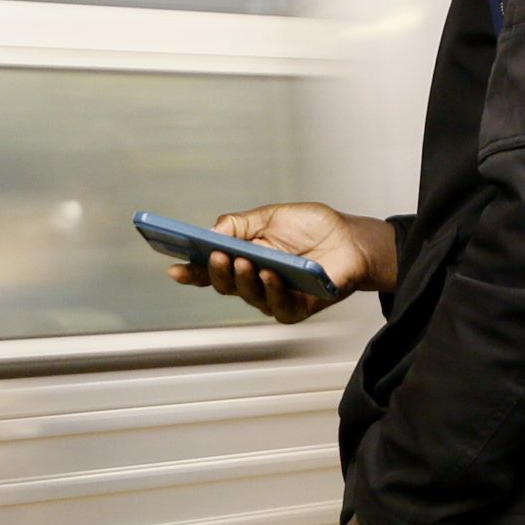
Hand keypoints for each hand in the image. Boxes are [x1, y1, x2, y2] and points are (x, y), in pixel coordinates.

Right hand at [166, 202, 395, 324]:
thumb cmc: (313, 228)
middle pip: (223, 284)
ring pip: (246, 295)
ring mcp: (272, 297)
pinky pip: (276, 306)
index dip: (191, 270)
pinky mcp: (294, 309)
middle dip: (216, 271)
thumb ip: (238, 224)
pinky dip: (271, 290)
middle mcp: (253, 281)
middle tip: (216, 255)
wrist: (351, 239)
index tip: (174, 266)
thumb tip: (211, 233)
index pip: (210, 269)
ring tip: (244, 261)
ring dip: (243, 279)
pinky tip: (270, 276)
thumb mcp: (270, 216)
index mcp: (243, 257)